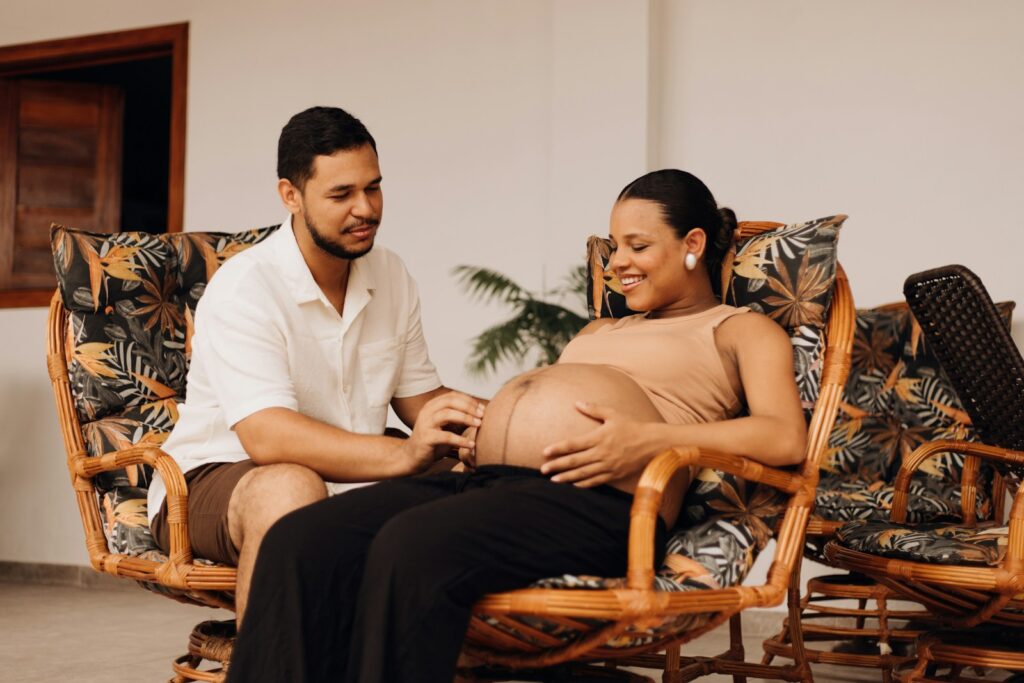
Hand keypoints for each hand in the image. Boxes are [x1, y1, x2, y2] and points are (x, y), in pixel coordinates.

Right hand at [401, 392, 483, 473]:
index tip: (483, 409)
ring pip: (446, 414)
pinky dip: (460, 440)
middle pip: (450, 402)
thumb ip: (460, 418)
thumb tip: (482, 413)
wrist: (412, 457)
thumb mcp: (447, 426)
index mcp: (432, 405)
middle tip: (482, 415)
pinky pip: (445, 437)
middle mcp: (427, 411)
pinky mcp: (426, 439)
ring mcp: (425, 424)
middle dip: (469, 407)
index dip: (469, 400)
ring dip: (466, 418)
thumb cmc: (433, 441)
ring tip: (479, 425)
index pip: (453, 396)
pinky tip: (471, 445)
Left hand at [540, 402, 655, 487]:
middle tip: (543, 470)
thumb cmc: (632, 426)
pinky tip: (573, 486)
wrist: (652, 443)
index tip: (545, 452)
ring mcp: (608, 465)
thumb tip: (577, 403)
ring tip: (553, 481)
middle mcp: (602, 453)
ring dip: (567, 478)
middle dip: (557, 466)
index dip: (558, 448)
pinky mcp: (614, 474)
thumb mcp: (613, 414)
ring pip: (583, 474)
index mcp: (599, 437)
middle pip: (575, 461)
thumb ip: (594, 409)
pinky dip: (583, 484)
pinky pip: (596, 481)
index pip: (573, 444)